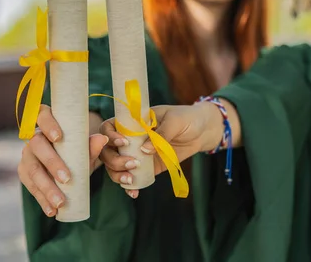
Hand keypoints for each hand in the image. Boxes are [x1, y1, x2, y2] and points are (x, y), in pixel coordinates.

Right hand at [17, 105, 108, 216]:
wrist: (68, 161)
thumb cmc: (77, 149)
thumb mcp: (86, 147)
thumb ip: (92, 145)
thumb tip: (103, 139)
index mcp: (47, 123)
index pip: (42, 116)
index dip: (48, 124)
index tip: (58, 137)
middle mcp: (34, 138)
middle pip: (37, 147)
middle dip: (52, 163)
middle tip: (67, 179)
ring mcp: (27, 156)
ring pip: (33, 171)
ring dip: (47, 188)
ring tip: (60, 202)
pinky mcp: (24, 173)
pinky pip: (31, 187)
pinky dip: (42, 200)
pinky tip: (52, 211)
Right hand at [99, 102, 221, 197]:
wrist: (202, 131)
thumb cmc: (187, 119)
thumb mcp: (175, 121)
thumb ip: (161, 133)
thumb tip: (144, 151)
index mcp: (133, 121)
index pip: (109, 127)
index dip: (110, 136)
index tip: (123, 142)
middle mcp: (131, 138)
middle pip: (108, 151)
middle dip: (115, 160)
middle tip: (132, 164)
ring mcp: (137, 154)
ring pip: (115, 166)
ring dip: (118, 175)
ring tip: (131, 180)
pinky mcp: (147, 167)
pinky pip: (133, 177)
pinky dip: (130, 186)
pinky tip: (133, 192)